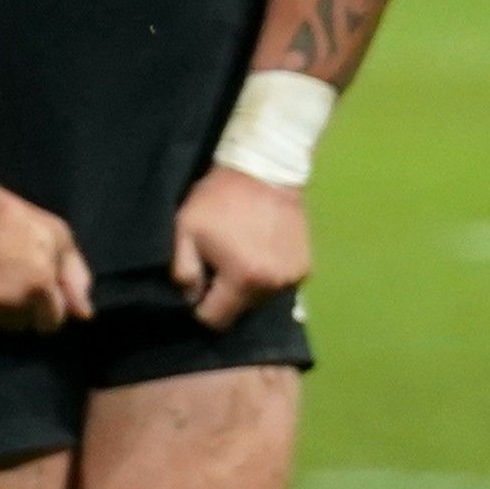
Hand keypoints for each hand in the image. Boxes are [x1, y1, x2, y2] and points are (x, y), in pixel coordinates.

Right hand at [0, 182, 91, 333]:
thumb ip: (75, 275)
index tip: (28, 288)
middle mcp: (10, 302)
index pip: (50, 323)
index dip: (42, 307)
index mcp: (40, 286)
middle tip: (0, 277)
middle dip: (14, 309)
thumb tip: (84, 315)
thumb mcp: (55, 234)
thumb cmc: (7, 215)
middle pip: (18, 327)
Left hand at [172, 163, 310, 331]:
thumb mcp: (186, 228)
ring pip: (261, 299)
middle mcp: (272, 285)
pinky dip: (269, 275)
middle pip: (240, 311)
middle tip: (222, 262)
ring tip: (245, 253)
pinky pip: (279, 285)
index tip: (200, 284)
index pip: (215, 320)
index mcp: (242, 279)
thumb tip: (191, 298)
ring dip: (250, 285)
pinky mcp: (306, 268)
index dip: (201, 306)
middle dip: (227, 295)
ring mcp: (293, 277)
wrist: (266, 168)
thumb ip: (182, 270)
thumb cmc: (220, 198)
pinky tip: (264, 250)